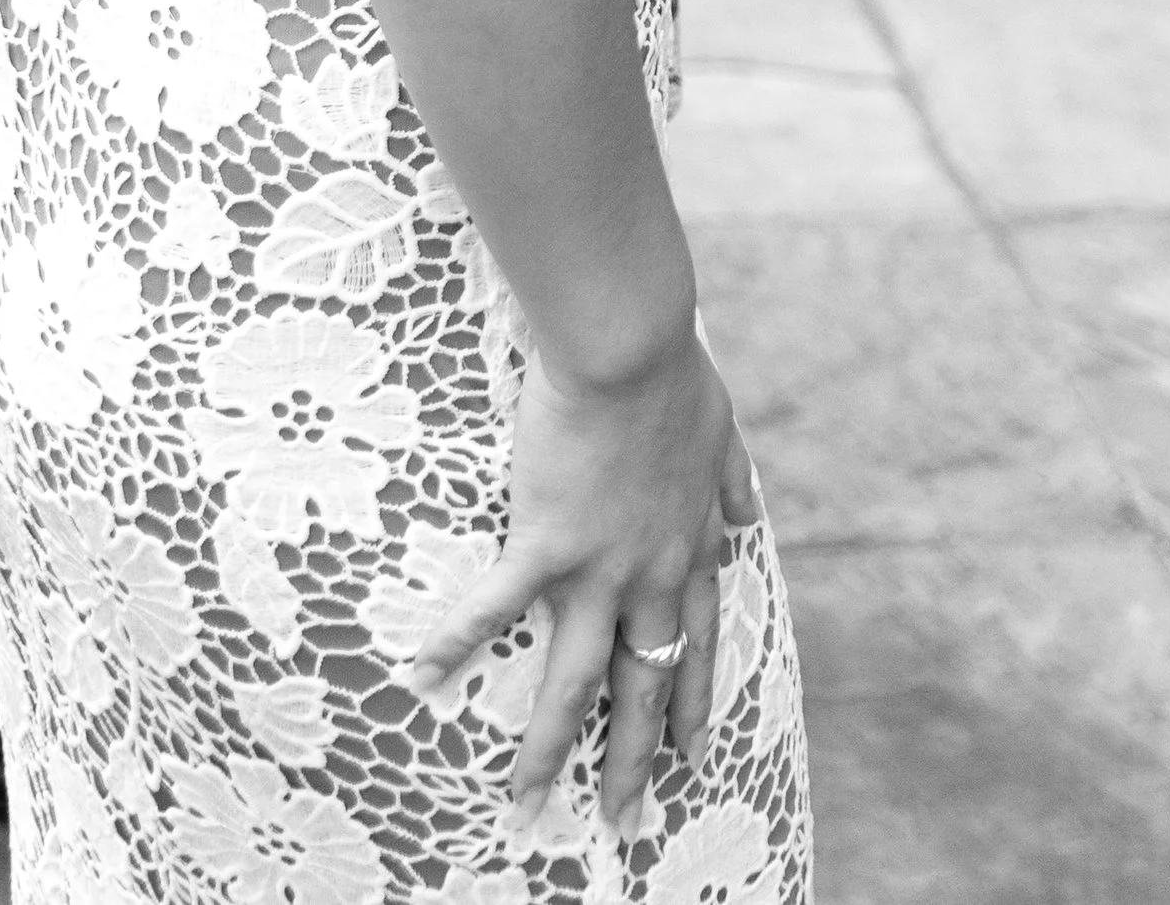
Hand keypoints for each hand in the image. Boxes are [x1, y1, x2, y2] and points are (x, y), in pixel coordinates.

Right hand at [410, 326, 761, 841]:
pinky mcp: (545, 543)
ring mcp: (597, 567)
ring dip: (552, 749)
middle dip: (633, 760)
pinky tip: (423, 676)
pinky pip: (496, 608)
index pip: (696, 644)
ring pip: (575, 680)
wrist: (630, 349)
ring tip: (527, 803)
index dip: (694, 701)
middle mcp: (647, 576)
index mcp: (686, 548)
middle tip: (623, 821)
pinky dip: (457, 643)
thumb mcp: (720, 432)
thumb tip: (747, 514)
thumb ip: (730, 482)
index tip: (695, 754)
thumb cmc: (673, 374)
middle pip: (642, 686)